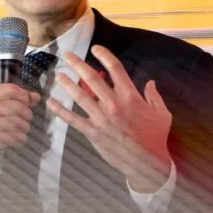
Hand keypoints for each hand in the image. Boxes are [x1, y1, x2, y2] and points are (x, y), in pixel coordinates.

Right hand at [0, 83, 39, 175]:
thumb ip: (14, 99)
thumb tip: (35, 97)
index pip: (10, 89)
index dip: (25, 95)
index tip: (29, 101)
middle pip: (16, 106)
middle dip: (27, 113)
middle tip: (27, 118)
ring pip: (16, 122)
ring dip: (25, 127)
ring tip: (23, 128)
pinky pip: (12, 136)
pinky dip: (20, 138)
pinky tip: (18, 138)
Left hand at [47, 45, 172, 192]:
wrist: (147, 163)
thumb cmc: (155, 137)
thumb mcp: (162, 114)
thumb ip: (154, 96)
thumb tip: (150, 82)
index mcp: (130, 96)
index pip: (115, 68)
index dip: (104, 55)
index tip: (95, 48)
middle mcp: (113, 104)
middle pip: (92, 78)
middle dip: (77, 64)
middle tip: (67, 55)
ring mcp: (101, 118)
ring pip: (79, 96)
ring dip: (66, 83)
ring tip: (58, 75)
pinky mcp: (93, 132)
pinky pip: (73, 119)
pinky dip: (60, 110)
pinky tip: (51, 103)